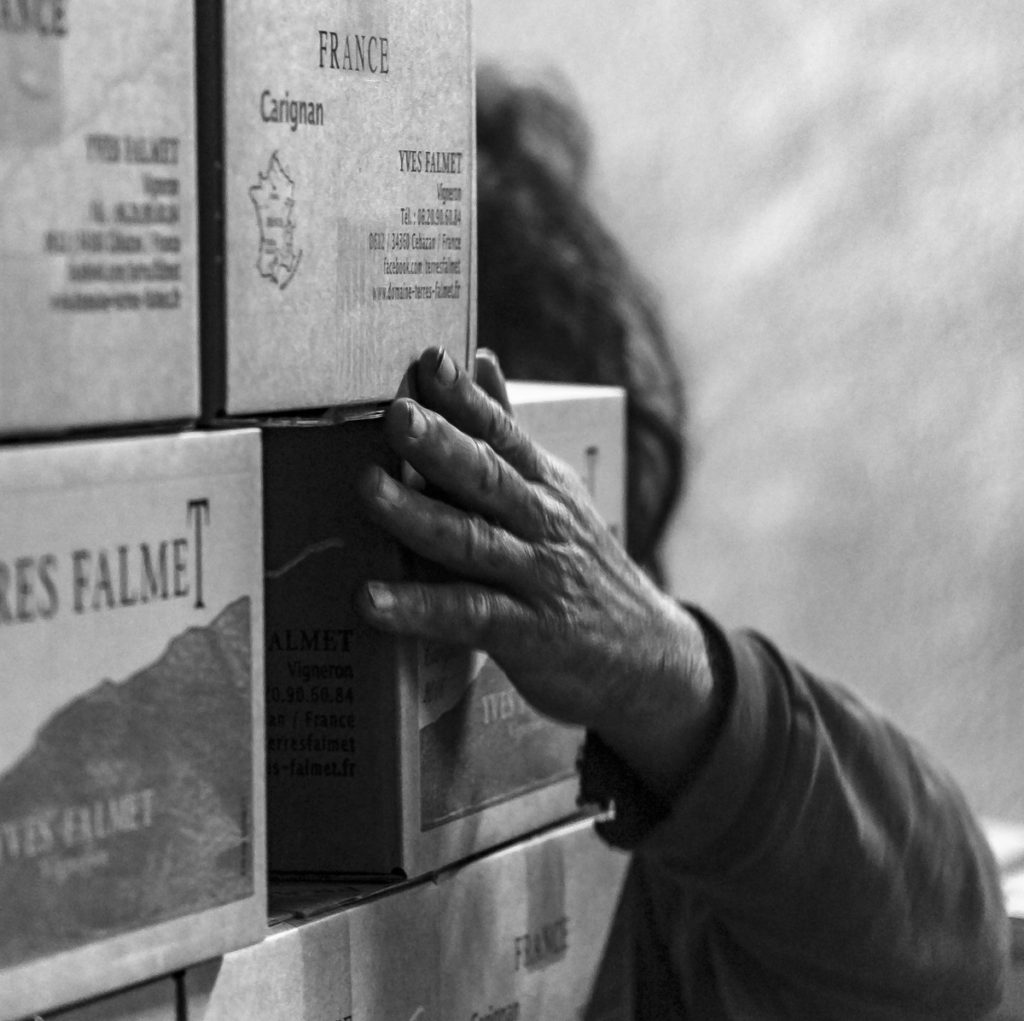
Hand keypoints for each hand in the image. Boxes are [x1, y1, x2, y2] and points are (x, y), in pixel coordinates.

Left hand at [357, 347, 718, 798]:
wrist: (647, 654)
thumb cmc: (583, 566)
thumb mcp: (557, 494)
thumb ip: (509, 433)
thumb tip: (481, 360)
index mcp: (545, 486)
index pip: (504, 434)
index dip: (467, 399)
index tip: (429, 361)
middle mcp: (544, 523)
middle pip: (489, 478)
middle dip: (442, 445)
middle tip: (398, 416)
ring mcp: (538, 577)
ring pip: (474, 540)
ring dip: (418, 515)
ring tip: (368, 489)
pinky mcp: (529, 633)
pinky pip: (469, 615)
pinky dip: (420, 608)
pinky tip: (370, 599)